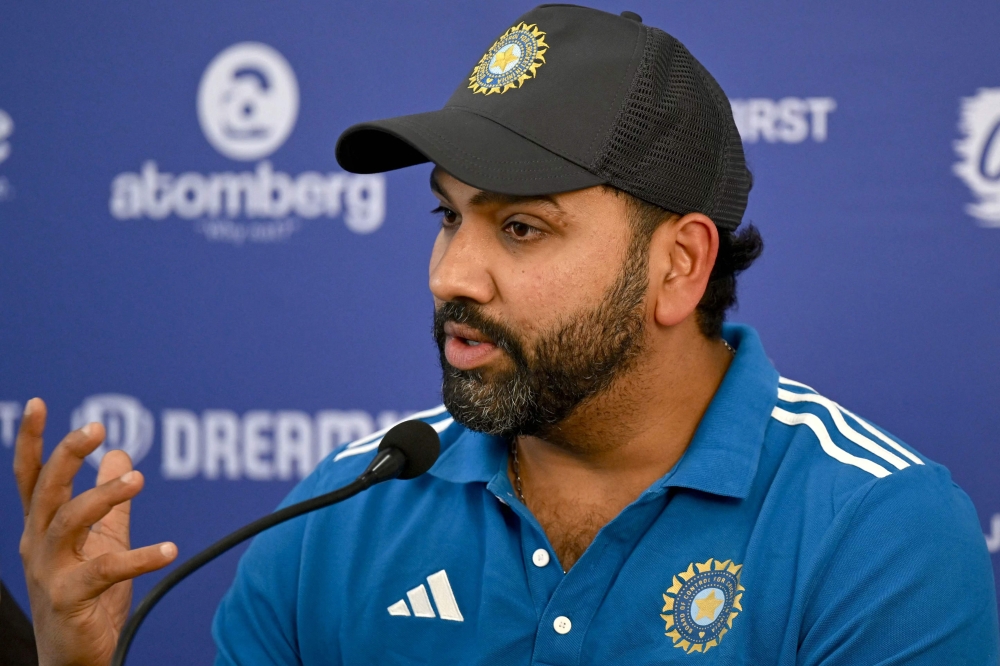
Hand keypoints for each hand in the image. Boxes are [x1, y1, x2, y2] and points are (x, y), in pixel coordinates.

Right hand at [14, 398, 177, 665]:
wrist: (73, 657)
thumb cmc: (85, 595)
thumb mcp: (100, 539)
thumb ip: (112, 500)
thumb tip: (121, 453)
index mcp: (42, 527)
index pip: (32, 477)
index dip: (33, 441)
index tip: (42, 403)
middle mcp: (37, 544)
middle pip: (46, 490)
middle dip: (67, 455)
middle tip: (96, 426)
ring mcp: (49, 572)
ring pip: (69, 521)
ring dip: (103, 495)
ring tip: (138, 479)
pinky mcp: (69, 598)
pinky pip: (106, 570)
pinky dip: (140, 558)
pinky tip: (170, 549)